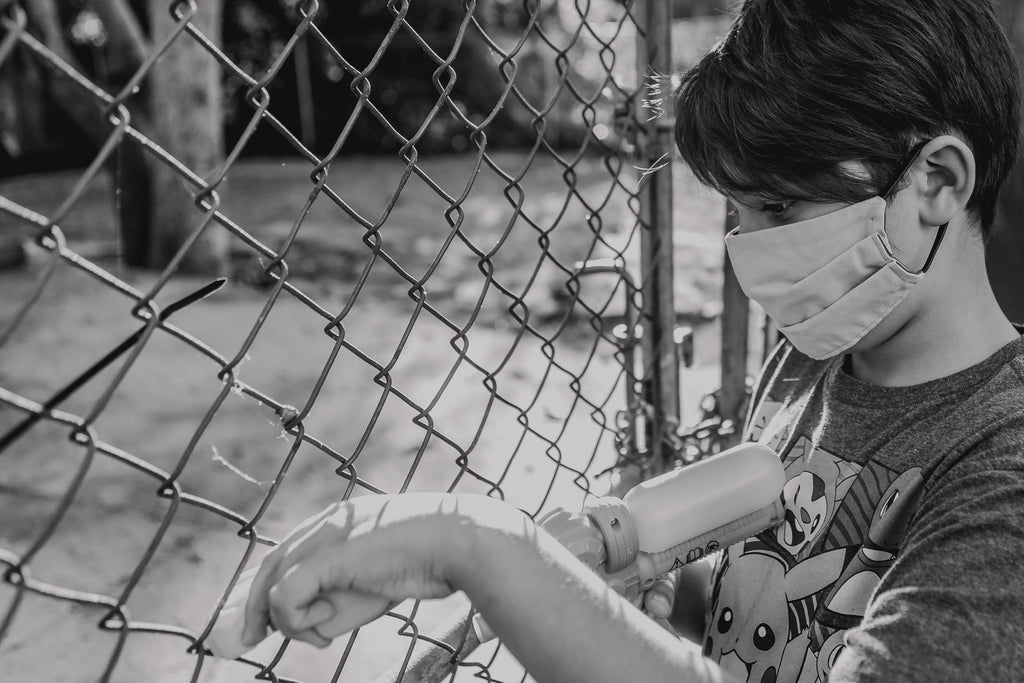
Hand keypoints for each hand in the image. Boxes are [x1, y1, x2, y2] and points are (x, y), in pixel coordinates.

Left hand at [241, 492, 472, 648]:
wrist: (453, 544)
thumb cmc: (421, 566)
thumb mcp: (369, 587)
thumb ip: (337, 600)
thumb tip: (310, 628)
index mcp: (335, 524)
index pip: (283, 555)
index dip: (263, 590)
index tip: (258, 622)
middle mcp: (322, 525)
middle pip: (267, 568)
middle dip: (252, 610)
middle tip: (246, 641)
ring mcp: (323, 538)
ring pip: (273, 587)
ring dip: (292, 622)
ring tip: (325, 633)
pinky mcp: (326, 556)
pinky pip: (286, 597)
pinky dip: (298, 620)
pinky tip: (327, 626)